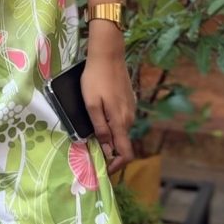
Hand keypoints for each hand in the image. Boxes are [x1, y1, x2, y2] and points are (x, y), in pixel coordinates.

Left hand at [81, 38, 135, 177]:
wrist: (108, 55)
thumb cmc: (95, 79)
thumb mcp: (91, 104)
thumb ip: (99, 128)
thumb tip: (106, 149)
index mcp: (120, 122)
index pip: (126, 153)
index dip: (116, 165)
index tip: (104, 168)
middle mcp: (129, 118)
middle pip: (123, 143)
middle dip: (110, 151)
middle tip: (92, 149)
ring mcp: (131, 109)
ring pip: (121, 131)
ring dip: (111, 137)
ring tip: (94, 132)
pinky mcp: (129, 100)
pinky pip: (121, 119)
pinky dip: (113, 124)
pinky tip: (101, 116)